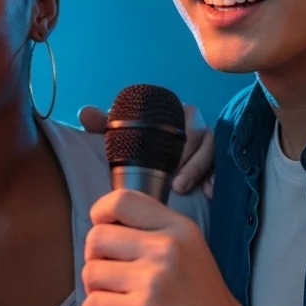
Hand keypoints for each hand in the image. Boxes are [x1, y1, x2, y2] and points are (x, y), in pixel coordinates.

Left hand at [78, 101, 214, 196]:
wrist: (149, 158)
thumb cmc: (135, 142)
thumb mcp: (120, 134)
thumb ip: (103, 123)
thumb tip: (85, 113)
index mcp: (175, 112)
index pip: (181, 119)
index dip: (175, 140)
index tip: (166, 161)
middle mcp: (195, 124)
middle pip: (199, 138)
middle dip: (188, 161)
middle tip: (175, 182)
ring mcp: (207, 142)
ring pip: (210, 153)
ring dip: (197, 170)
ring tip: (182, 188)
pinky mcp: (216, 160)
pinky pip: (221, 167)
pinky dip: (215, 179)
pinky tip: (209, 193)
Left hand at [80, 189, 250, 305]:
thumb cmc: (201, 299)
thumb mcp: (189, 248)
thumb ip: (152, 229)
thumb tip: (103, 222)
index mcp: (179, 228)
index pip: (121, 201)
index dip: (100, 214)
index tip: (103, 229)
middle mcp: (167, 249)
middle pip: (97, 237)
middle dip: (95, 258)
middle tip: (111, 274)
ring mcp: (154, 281)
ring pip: (90, 271)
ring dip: (95, 288)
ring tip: (118, 296)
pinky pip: (92, 303)